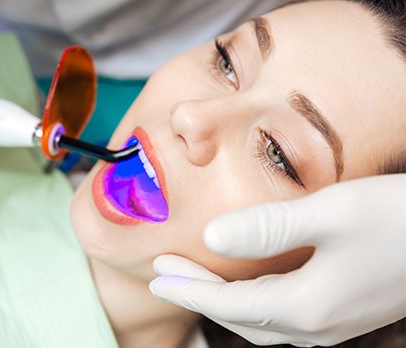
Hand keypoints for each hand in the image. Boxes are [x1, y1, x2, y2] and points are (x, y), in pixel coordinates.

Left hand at [149, 175, 405, 346]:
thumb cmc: (393, 218)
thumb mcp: (329, 213)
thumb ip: (268, 227)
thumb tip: (212, 236)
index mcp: (308, 306)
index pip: (229, 305)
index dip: (189, 290)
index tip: (156, 277)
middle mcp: (317, 325)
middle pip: (239, 316)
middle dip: (198, 295)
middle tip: (163, 275)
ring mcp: (331, 323)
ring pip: (259, 319)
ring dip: (222, 298)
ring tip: (192, 277)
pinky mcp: (340, 310)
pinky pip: (280, 313)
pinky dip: (250, 300)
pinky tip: (243, 282)